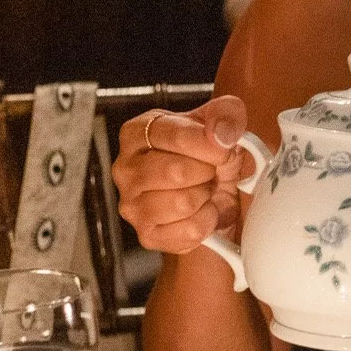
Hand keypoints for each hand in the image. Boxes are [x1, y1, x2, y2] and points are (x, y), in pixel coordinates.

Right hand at [114, 96, 249, 253]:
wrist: (216, 193)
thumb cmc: (210, 155)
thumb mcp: (222, 124)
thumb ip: (225, 115)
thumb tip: (222, 132)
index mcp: (138, 133)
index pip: (177, 135)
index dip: (211, 145)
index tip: (223, 149)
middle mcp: (125, 169)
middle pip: (177, 172)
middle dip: (207, 172)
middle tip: (209, 171)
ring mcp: (131, 205)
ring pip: (182, 203)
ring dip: (206, 196)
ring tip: (203, 189)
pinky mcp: (148, 235)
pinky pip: (190, 230)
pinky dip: (208, 221)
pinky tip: (201, 210)